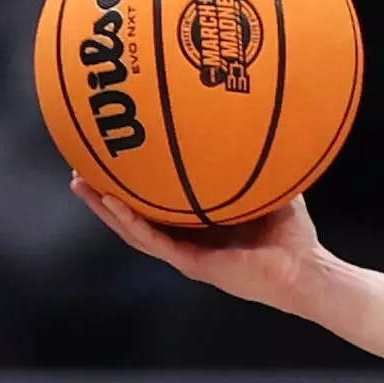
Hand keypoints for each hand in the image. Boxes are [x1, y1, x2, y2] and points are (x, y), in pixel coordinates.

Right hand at [72, 178, 333, 317]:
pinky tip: (111, 200)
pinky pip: (154, 241)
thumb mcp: (271, 184)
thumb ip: (256, 155)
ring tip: (79, 182)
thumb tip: (254, 111)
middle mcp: (186, 241)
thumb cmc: (293, 234)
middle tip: (78, 167)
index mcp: (198, 226)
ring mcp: (185, 255)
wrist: (305, 272)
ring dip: (104, 207)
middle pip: (133, 216)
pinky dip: (130, 221)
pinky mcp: (192, 266)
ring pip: (132, 230)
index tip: (110, 155)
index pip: (155, 204)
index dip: (131, 183)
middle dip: (104, 193)